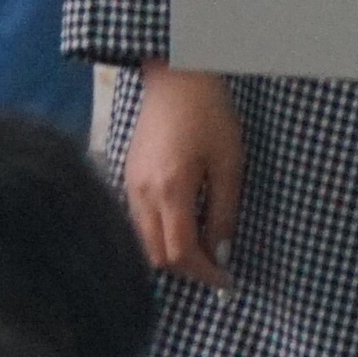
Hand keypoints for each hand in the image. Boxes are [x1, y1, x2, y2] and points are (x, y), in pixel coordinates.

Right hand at [120, 66, 244, 289]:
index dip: (205, 273)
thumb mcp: (229, 163)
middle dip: (187, 269)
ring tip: (202, 248)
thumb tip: (222, 253)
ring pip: (144, 242)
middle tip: (216, 266)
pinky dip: (159, 235)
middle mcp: (142, 194)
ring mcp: (130, 186)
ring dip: (171, 254)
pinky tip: (182, 225)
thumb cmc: (209, 114)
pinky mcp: (128, 178)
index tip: (226, 280)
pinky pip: (139, 222)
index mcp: (170, 190)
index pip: (181, 253)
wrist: (176, 77)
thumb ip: (224, 212)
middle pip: (157, 256)